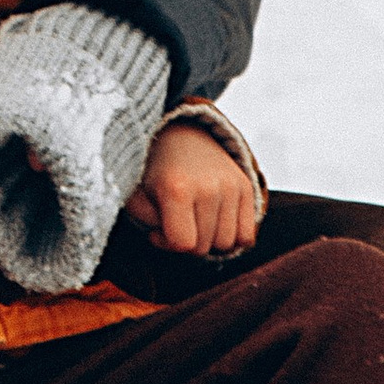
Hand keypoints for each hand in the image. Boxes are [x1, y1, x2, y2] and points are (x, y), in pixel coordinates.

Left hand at [122, 121, 259, 258]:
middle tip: (176, 223)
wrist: (180, 136)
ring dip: (210, 240)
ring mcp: (231, 186)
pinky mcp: (245, 187)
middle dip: (187, 242)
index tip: (157, 231)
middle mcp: (208, 187)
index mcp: (177, 189)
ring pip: (227, 244)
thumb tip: (177, 242)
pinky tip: (215, 222)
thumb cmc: (155, 173)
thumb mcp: (136, 196)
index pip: (184, 244)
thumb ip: (147, 223)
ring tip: (195, 221)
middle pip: (204, 247)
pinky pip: (247, 236)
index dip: (167, 245)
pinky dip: (233, 236)